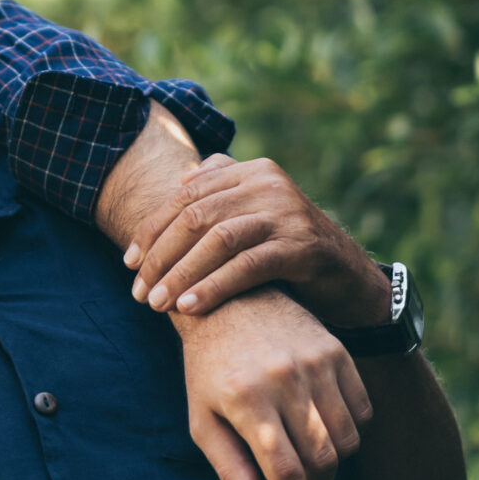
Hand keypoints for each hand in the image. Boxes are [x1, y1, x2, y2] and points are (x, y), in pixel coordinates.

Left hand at [126, 154, 391, 325]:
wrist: (350, 278)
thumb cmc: (289, 249)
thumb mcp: (255, 217)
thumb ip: (224, 193)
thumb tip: (181, 179)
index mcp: (250, 171)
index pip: (186, 197)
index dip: (152, 230)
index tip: (129, 262)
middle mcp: (268, 183)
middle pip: (196, 217)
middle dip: (161, 256)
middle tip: (139, 292)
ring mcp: (287, 212)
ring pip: (217, 240)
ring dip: (181, 274)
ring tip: (158, 304)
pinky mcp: (302, 246)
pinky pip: (246, 266)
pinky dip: (213, 287)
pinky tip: (190, 307)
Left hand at [176, 288, 371, 479]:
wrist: (230, 301)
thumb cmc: (209, 369)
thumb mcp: (203, 419)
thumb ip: (230, 468)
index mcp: (246, 400)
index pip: (285, 474)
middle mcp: (284, 380)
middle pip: (322, 462)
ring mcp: (315, 363)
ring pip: (346, 441)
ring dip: (333, 465)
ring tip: (309, 463)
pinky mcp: (336, 353)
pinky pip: (361, 412)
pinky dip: (350, 432)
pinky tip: (324, 430)